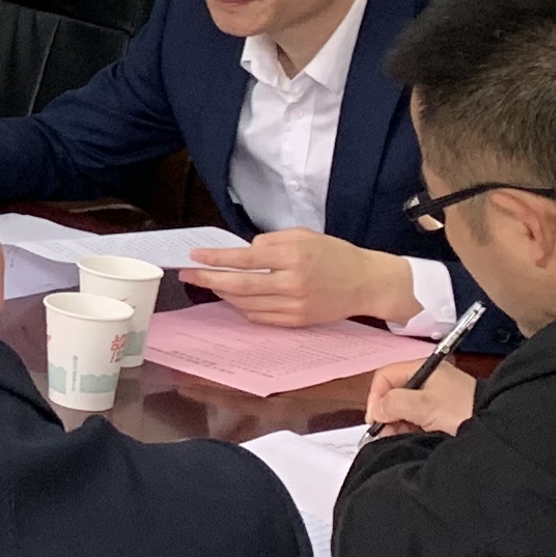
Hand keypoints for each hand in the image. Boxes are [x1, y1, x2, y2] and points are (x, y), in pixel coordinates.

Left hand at [183, 228, 421, 330]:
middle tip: (188, 275)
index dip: (216, 259)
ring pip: (246, 304)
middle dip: (208, 280)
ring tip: (212, 283)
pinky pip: (260, 317)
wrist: (367, 283)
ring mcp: (294, 306)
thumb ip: (271, 241)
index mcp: (293, 256)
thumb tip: (243, 251)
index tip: (195, 257)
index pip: (244, 259)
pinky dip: (243, 308)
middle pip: (239, 285)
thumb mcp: (303, 235)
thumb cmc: (335, 254)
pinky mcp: (297, 321)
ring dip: (224, 294)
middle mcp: (292, 283)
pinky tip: (236, 298)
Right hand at [363, 358, 478, 437]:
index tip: (375, 418)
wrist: (494, 427)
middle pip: (393, 393)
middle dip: (386, 413)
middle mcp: (427, 380)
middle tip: (384, 432)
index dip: (376, 396)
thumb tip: (377, 410)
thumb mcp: (423, 405)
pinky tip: (409, 437)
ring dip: (397, 423)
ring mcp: (435, 397)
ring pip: (404, 408)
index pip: (386, 376)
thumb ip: (394, 404)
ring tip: (397, 437)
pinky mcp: (441, 413)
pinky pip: (416, 418)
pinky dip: (409, 428)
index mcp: (423, 368)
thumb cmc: (463, 410)